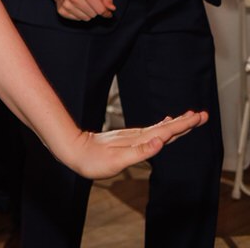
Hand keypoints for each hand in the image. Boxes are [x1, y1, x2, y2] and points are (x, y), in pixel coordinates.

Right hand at [55, 0, 114, 20]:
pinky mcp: (61, 10)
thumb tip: (112, 8)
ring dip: (88, 13)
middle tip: (92, 4)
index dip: (106, 11)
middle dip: (95, 11)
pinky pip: (77, 19)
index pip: (101, 9)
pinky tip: (77, 7)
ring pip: (86, 18)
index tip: (106, 10)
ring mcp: (66, 4)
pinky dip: (79, 15)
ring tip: (84, 5)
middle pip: (93, 15)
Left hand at [63, 111, 207, 179]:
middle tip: (203, 115)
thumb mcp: (117, 161)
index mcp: (138, 141)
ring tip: (190, 117)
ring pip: (160, 129)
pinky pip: (151, 132)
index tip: (198, 117)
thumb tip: (160, 142)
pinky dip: (162, 127)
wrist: (73, 151)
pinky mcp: (127, 139)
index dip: (183, 125)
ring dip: (176, 124)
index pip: (166, 132)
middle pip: (166, 128)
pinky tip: (165, 125)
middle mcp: (137, 137)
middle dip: (185, 122)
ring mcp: (132, 137)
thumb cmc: (93, 160)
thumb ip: (140, 152)